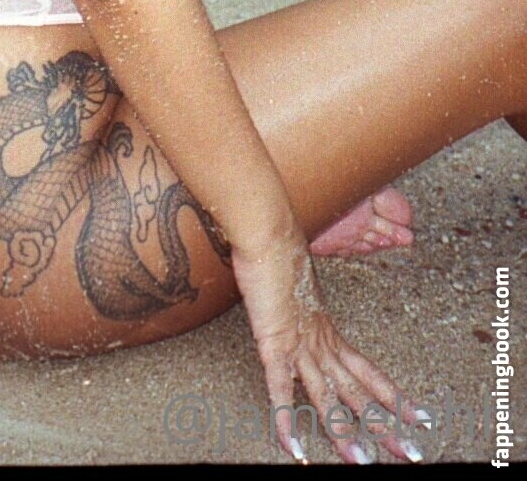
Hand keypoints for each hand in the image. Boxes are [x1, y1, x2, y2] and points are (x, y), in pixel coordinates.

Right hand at [230, 233, 428, 463]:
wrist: (268, 232)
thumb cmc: (279, 255)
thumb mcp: (297, 290)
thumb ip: (302, 310)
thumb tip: (301, 315)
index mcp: (328, 332)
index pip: (369, 372)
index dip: (395, 397)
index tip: (422, 418)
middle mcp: (320, 343)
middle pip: (358, 392)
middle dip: (385, 425)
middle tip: (412, 453)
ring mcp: (298, 345)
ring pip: (326, 397)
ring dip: (342, 432)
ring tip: (361, 462)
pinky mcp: (273, 344)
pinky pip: (280, 389)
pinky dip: (286, 419)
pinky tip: (292, 447)